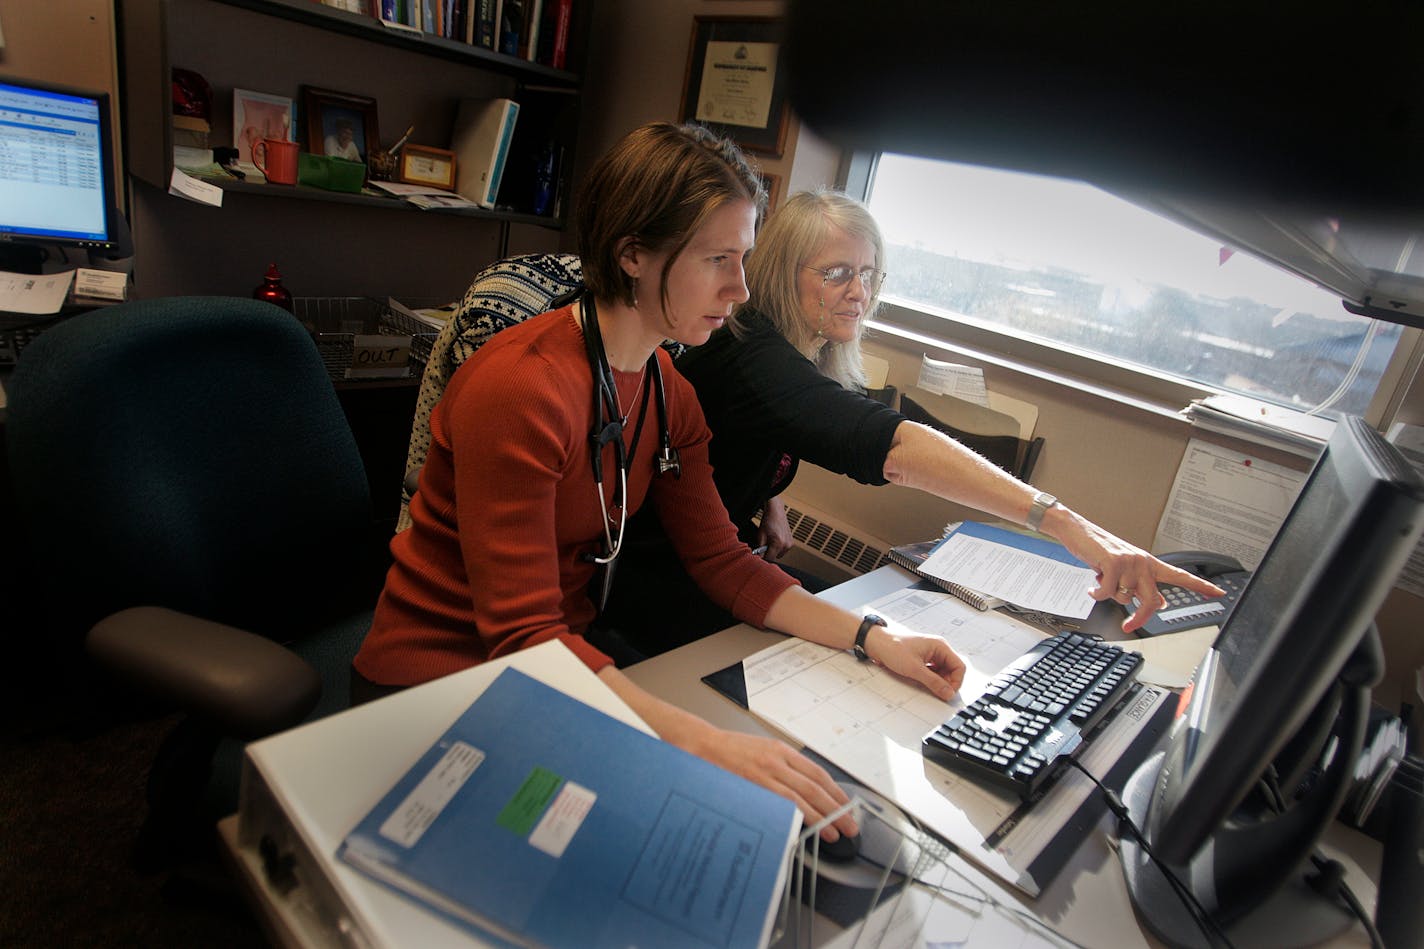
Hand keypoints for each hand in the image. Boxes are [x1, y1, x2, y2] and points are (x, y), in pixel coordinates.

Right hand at [598, 666, 857, 842]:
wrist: (699, 744)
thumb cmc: (727, 751)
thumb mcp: (759, 752)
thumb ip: (779, 769)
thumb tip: (800, 792)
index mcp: (781, 751)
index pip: (817, 774)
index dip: (835, 792)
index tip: (847, 806)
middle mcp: (778, 760)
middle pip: (816, 787)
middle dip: (837, 808)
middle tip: (851, 826)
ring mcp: (766, 772)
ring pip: (803, 797)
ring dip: (823, 816)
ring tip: (836, 832)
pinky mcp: (753, 784)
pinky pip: (781, 803)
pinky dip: (798, 815)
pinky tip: (808, 827)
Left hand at [757, 496, 794, 560]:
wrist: (776, 512)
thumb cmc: (768, 522)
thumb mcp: (760, 536)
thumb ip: (760, 549)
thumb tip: (758, 558)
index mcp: (778, 543)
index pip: (769, 558)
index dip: (763, 557)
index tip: (759, 555)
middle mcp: (786, 545)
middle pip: (775, 557)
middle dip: (768, 553)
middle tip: (764, 545)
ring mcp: (790, 544)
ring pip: (779, 554)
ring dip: (774, 551)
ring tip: (770, 541)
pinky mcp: (791, 543)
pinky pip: (783, 550)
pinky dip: (778, 548)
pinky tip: (775, 539)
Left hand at [863, 622, 965, 699]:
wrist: (876, 643)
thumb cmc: (893, 648)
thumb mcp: (915, 669)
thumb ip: (933, 682)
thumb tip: (948, 693)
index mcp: (940, 646)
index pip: (959, 666)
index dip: (956, 682)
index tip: (948, 693)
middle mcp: (938, 649)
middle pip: (952, 670)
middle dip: (947, 683)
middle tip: (938, 693)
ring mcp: (931, 654)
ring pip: (943, 672)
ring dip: (938, 682)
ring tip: (927, 686)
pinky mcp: (923, 659)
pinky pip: (934, 672)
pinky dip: (931, 679)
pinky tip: (923, 682)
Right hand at [1051, 511, 1226, 632]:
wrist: (1078, 531)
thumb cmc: (1100, 550)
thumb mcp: (1126, 569)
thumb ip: (1143, 585)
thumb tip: (1160, 602)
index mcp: (1149, 563)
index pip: (1180, 576)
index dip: (1201, 586)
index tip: (1219, 593)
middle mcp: (1144, 562)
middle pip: (1152, 600)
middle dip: (1139, 617)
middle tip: (1128, 625)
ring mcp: (1130, 562)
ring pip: (1125, 598)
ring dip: (1110, 595)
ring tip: (1101, 582)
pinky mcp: (1113, 564)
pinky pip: (1107, 594)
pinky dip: (1097, 594)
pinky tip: (1092, 586)